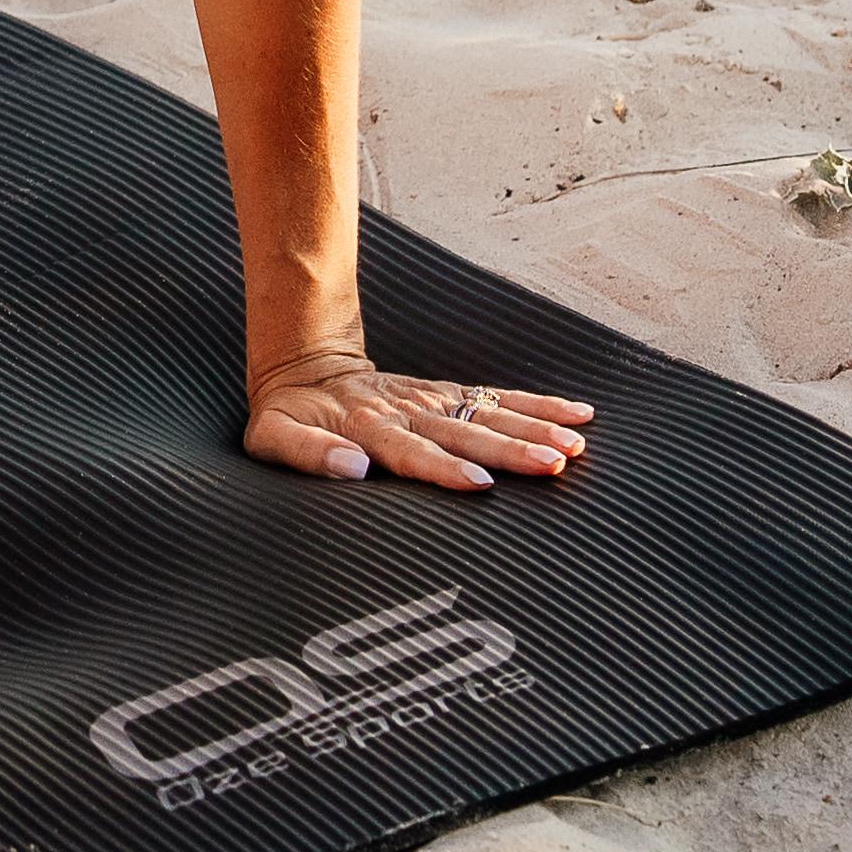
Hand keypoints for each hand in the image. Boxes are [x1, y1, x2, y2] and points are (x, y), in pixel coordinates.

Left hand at [245, 343, 592, 493]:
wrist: (305, 366)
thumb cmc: (290, 415)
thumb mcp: (273, 437)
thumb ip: (307, 452)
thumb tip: (351, 469)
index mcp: (370, 428)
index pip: (413, 452)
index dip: (445, 469)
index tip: (480, 485)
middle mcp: (410, 412)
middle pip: (466, 434)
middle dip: (511, 450)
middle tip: (555, 463)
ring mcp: (434, 401)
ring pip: (490, 414)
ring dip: (535, 428)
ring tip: (576, 443)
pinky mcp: (449, 395)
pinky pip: (498, 399)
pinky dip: (539, 405)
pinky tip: (578, 414)